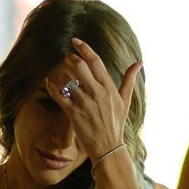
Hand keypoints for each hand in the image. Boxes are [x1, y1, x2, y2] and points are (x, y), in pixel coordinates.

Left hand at [48, 38, 140, 164]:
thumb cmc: (116, 124)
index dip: (84, 48)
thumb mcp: (125, 101)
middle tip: (67, 58)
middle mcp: (97, 92)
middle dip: (70, 59)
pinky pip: (59, 95)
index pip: (95, 61)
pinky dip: (52, 87)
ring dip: (61, 74)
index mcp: (109, 87)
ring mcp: (84, 102)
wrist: (108, 147)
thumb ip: (129, 80)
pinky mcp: (74, 113)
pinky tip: (49, 83)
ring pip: (67, 79)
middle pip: (79, 66)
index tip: (75, 41)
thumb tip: (139, 63)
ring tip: (60, 76)